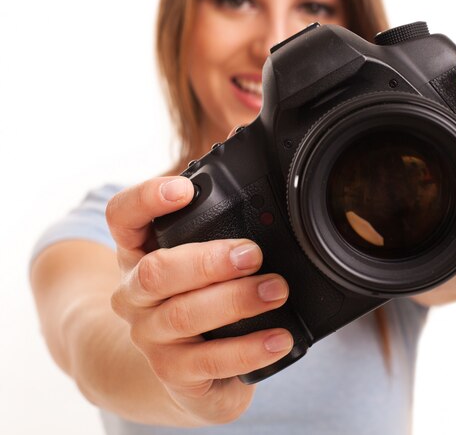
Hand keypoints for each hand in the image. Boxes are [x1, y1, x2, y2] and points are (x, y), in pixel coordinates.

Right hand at [106, 177, 292, 424]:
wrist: (181, 366)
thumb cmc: (196, 293)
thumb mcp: (199, 250)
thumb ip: (219, 208)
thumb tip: (244, 134)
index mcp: (140, 251)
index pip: (123, 216)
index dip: (148, 199)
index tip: (185, 188)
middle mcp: (136, 293)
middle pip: (156, 272)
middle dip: (207, 260)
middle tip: (252, 254)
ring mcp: (151, 335)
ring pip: (183, 316)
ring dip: (235, 301)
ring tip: (278, 290)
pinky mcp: (175, 373)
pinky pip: (209, 362)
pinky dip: (248, 349)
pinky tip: (280, 337)